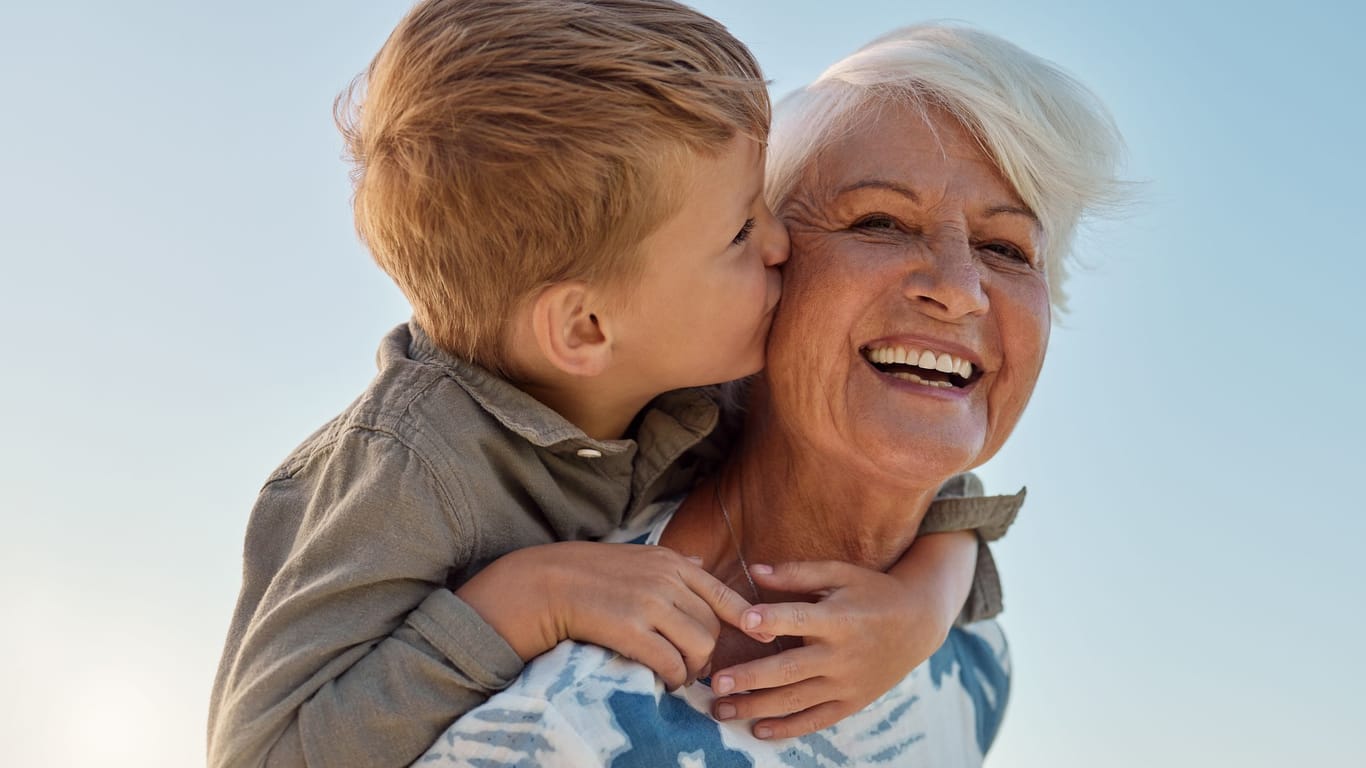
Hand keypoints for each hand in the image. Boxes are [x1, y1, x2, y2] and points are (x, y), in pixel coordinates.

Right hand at [458, 542, 752, 689]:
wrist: (546, 583)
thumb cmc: (591, 572)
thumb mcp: (637, 555)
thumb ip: (672, 564)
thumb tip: (701, 563)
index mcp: (672, 563)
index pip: (724, 594)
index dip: (745, 620)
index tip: (756, 638)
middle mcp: (666, 581)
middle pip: (713, 627)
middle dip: (710, 654)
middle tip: (695, 667)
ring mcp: (649, 604)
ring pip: (700, 647)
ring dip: (693, 669)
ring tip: (679, 675)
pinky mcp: (630, 630)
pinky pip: (671, 663)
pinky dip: (674, 678)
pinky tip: (663, 681)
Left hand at [707, 560, 955, 738]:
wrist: (919, 622)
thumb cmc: (872, 591)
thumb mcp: (841, 574)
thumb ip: (797, 573)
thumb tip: (754, 569)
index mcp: (838, 618)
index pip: (800, 619)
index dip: (772, 619)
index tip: (744, 620)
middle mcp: (842, 655)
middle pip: (790, 669)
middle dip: (751, 678)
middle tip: (716, 683)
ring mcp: (847, 682)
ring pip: (797, 700)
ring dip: (757, 707)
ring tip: (722, 710)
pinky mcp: (852, 701)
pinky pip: (817, 720)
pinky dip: (788, 728)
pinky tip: (758, 730)